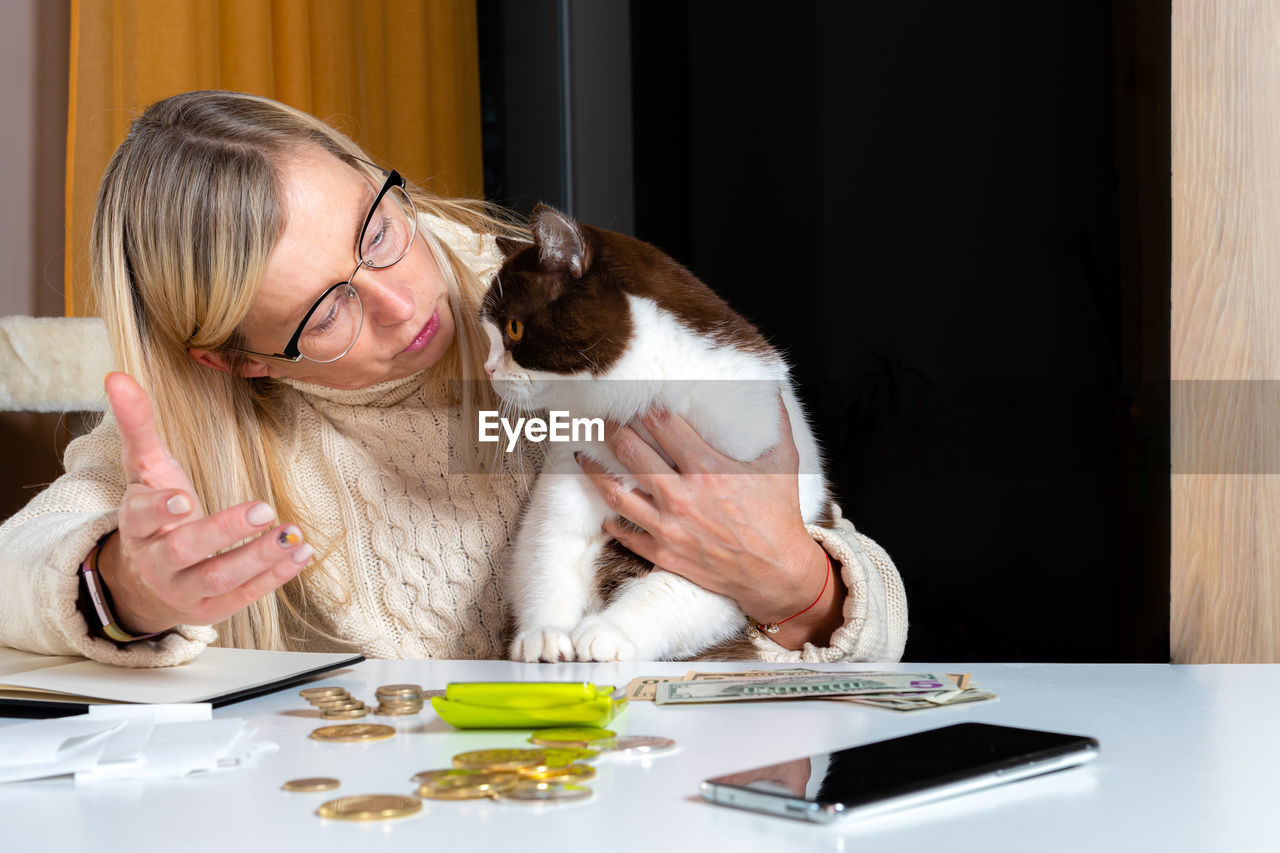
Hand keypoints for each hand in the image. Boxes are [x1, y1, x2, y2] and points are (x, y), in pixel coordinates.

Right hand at [96, 372, 311, 633]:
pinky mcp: (211, 608)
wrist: (145, 583)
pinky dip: (274, 577)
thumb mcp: (145, 471)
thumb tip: (117, 375)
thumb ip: (137, 426)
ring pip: (219, 578)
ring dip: (259, 557)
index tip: (184, 500)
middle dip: (224, 531)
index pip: (141, 518)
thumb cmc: (154, 516)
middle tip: (264, 510)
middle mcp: (157, 561)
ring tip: (293, 533)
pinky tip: (302, 553)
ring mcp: (184, 589)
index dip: (160, 510)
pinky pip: (244, 595)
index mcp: (137, 525)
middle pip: (186, 550)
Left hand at [577, 397, 845, 648]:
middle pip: (630, 450)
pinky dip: (611, 518)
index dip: (645, 404)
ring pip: (615, 491)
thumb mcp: (784, 463)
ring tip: (582, 455)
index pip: (662, 423)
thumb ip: (776, 423)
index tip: (634, 395)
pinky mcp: (662, 552)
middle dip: (610, 428)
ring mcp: (668, 526)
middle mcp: (682, 495)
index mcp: (708, 468)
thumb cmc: (780, 516)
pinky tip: (605, 507)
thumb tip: (772, 388)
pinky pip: (624, 531)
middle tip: (599, 416)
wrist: (776, 574)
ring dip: (594, 469)